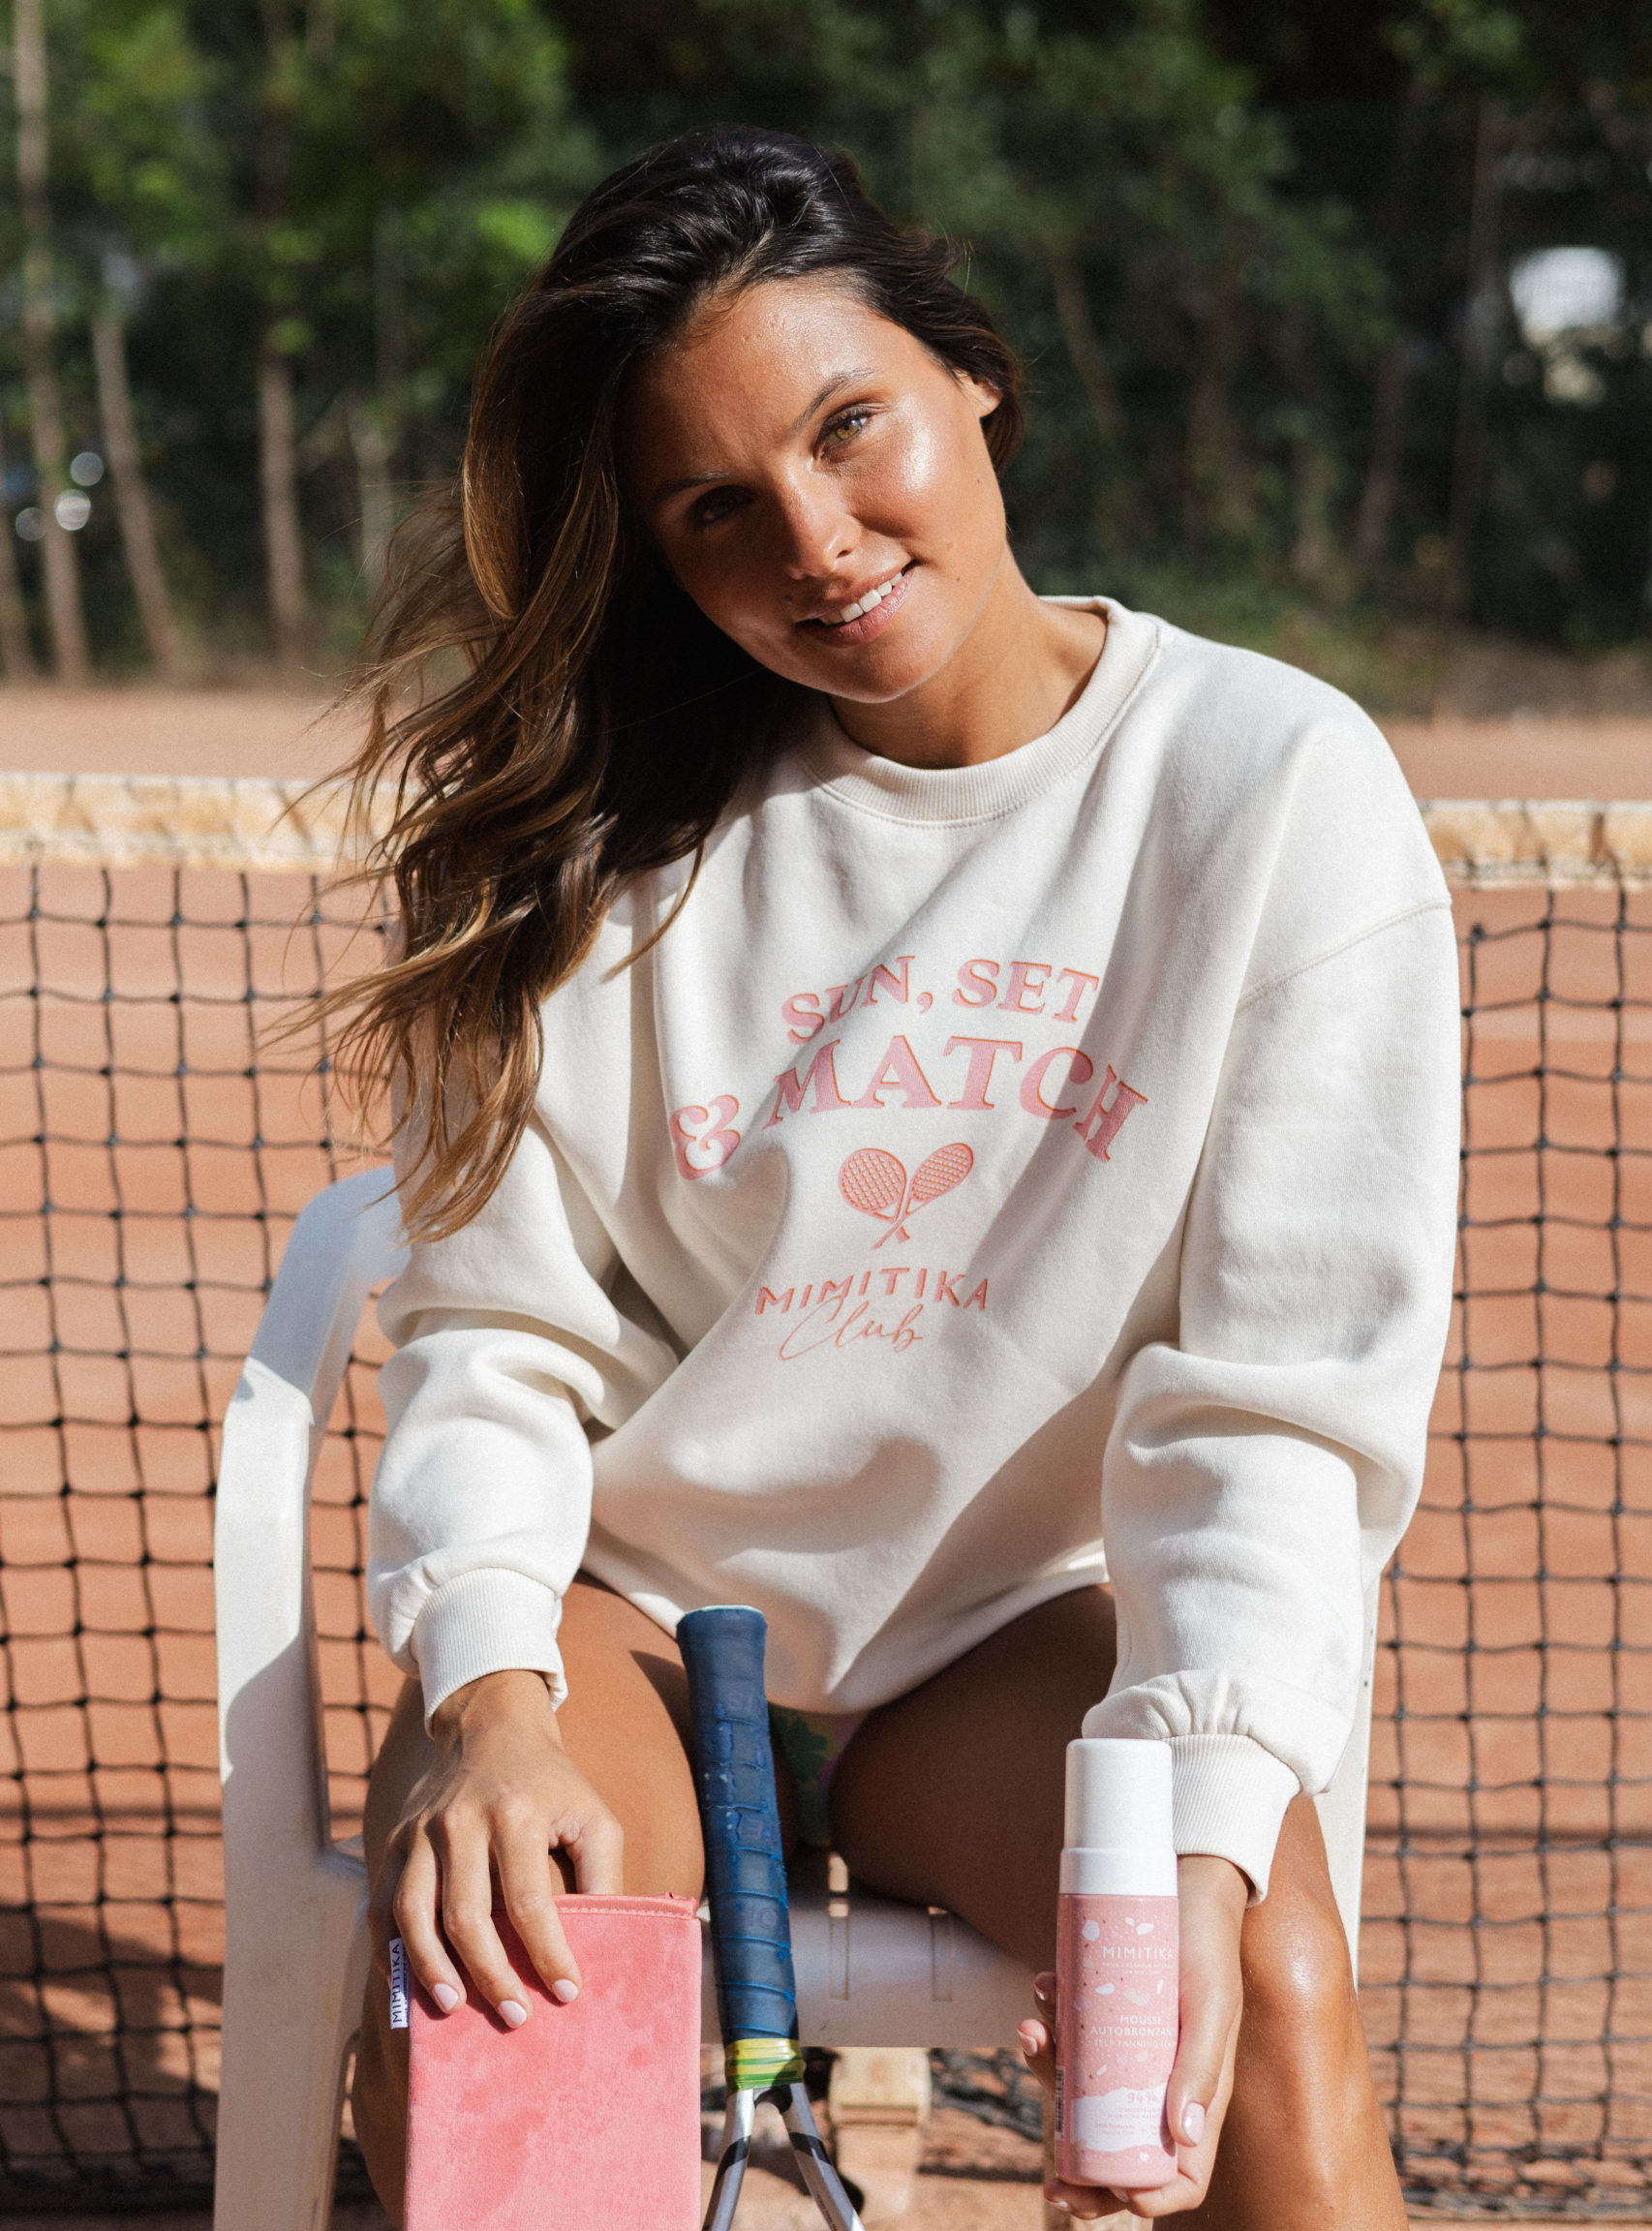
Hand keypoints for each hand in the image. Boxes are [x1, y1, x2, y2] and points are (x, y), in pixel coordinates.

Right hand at [368, 1668, 623, 2027]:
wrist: (491, 1729)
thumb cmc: (551, 1785)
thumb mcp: (593, 1816)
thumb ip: (602, 1876)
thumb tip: (602, 1944)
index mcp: (515, 1813)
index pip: (529, 1899)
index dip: (549, 1952)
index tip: (569, 1993)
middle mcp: (460, 1822)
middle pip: (466, 1914)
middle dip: (491, 1974)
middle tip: (516, 2017)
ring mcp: (419, 1832)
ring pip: (412, 1914)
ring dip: (431, 1970)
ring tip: (455, 2009)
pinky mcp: (393, 1841)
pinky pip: (381, 1906)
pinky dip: (391, 1951)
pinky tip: (413, 1983)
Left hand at [1018, 1853, 1246, 2216]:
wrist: (1188, 1885)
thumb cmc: (1208, 1948)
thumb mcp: (1213, 2005)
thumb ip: (1202, 2067)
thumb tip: (1182, 2137)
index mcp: (1197, 2098)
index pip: (1183, 2175)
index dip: (1152, 2199)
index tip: (1118, 2196)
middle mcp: (1159, 2085)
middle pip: (1121, 2154)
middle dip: (1082, 2176)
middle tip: (1049, 2183)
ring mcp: (1127, 2053)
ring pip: (1081, 2094)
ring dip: (1047, 2075)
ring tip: (1032, 2034)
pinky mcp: (1102, 2017)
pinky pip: (1069, 2038)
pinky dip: (1049, 2021)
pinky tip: (1044, 1989)